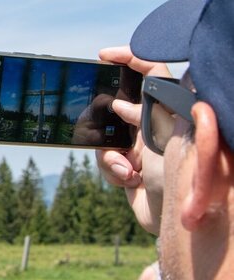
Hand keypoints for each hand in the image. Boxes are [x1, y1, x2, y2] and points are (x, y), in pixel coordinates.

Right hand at [95, 46, 171, 233]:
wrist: (177, 223)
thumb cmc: (183, 178)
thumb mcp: (172, 133)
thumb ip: (160, 103)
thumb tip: (151, 76)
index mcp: (170, 111)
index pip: (152, 72)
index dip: (129, 57)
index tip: (103, 56)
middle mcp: (156, 124)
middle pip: (120, 104)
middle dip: (105, 115)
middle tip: (95, 118)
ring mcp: (141, 146)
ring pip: (106, 134)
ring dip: (112, 154)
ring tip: (130, 171)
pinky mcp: (129, 166)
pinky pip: (106, 159)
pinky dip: (113, 170)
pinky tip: (131, 181)